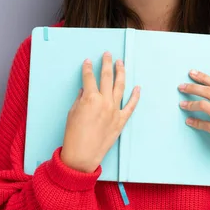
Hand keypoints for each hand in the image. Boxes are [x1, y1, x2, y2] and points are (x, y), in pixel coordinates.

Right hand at [60, 52, 139, 172]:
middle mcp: (104, 101)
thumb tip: (85, 90)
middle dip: (107, 63)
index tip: (88, 61)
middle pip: (106, 77)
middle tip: (107, 54)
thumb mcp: (72, 113)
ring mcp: (115, 110)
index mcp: (90, 98)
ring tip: (121, 63)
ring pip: (120, 86)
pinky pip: (131, 106)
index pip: (89, 77)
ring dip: (121, 72)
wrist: (82, 155)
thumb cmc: (73, 135)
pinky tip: (137, 87)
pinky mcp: (121, 120)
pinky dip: (135, 96)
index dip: (88, 68)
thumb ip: (80, 99)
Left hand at [178, 70, 209, 157]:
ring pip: (204, 105)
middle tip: (181, 87)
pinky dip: (194, 122)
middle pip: (208, 92)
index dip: (202, 77)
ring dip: (190, 104)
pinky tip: (189, 120)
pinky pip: (204, 124)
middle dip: (192, 88)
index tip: (191, 73)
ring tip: (182, 104)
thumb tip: (205, 85)